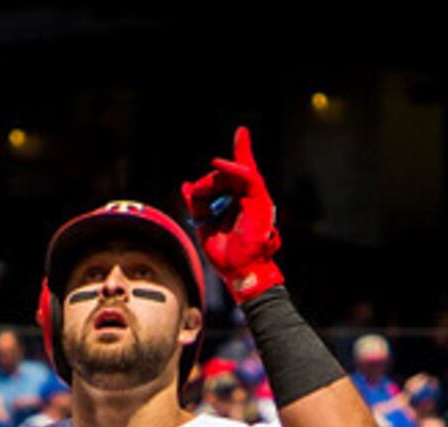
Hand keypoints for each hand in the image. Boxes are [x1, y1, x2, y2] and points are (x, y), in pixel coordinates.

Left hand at [180, 125, 282, 300]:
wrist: (239, 274)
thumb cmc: (227, 256)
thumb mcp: (204, 226)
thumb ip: (197, 205)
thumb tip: (186, 187)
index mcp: (241, 203)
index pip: (239, 173)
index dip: (242, 151)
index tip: (242, 132)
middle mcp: (251, 199)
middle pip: (229, 175)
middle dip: (209, 182)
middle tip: (196, 195)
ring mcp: (258, 200)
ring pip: (237, 173)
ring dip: (215, 178)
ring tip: (201, 192)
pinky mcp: (260, 203)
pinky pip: (247, 178)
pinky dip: (232, 169)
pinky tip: (217, 164)